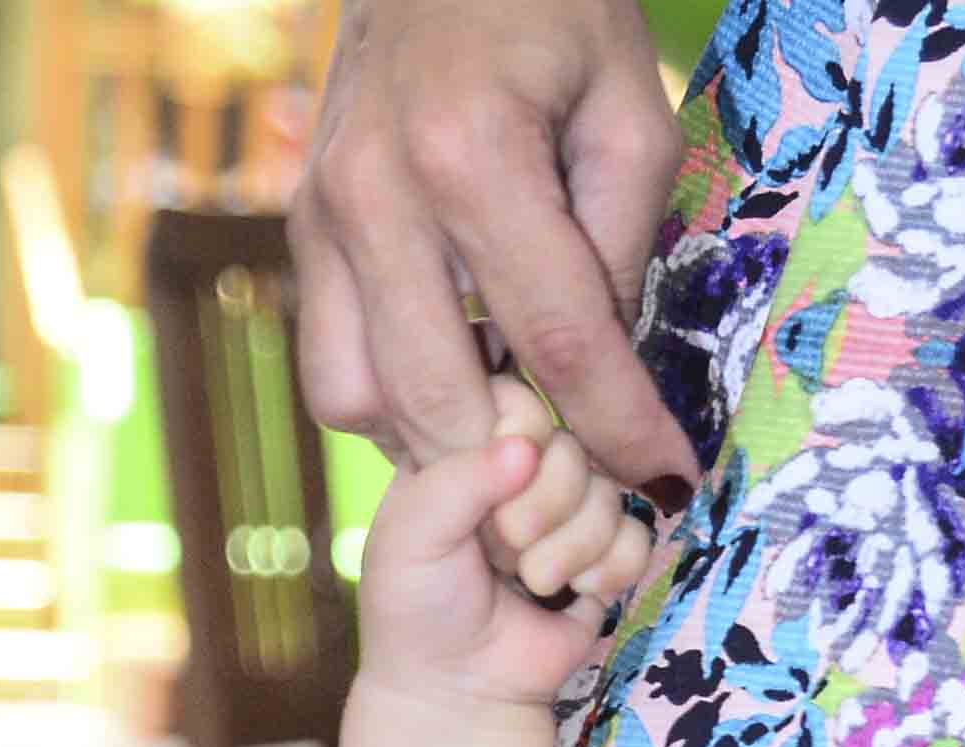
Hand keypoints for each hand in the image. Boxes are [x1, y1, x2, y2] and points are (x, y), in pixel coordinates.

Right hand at [292, 0, 692, 495]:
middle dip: (515, 460)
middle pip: (443, 400)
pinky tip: (449, 379)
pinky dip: (391, 403)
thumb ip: (617, 244)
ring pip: (366, 405)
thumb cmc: (554, 7)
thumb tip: (600, 373)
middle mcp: (377, 197)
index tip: (662, 481)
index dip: (615, 425)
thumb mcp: (628, 107)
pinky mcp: (301, 231)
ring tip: (505, 426)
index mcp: (473, 155)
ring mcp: (322, 218)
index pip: (555, 338)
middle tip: (577, 472)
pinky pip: (333, 368)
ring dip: (439, 440)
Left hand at [359, 378, 658, 708]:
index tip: (485, 498)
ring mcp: (569, 505)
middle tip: (502, 552)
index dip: (514, 445)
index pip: (518, 398)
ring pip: (609, 491)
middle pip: (572, 443)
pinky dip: (607, 572)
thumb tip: (527, 446)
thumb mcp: (410, 537)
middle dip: (542, 508)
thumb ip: (456, 479)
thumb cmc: (418, 610)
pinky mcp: (606, 550)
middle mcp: (523, 466)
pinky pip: (639, 536)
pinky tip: (571, 594)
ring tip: (529, 583)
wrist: (456, 693)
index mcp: (468, 444)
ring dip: (570, 548)